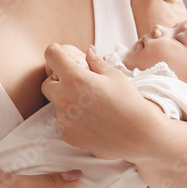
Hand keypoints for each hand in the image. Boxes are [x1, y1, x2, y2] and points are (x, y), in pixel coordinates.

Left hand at [40, 43, 164, 160]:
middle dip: (58, 82)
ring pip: (56, 106)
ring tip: (91, 106)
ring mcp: (65, 119)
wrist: (139, 135)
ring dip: (67, 102)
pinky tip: (92, 121)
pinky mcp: (68, 135)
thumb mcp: (114, 76)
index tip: (58, 53)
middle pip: (47, 85)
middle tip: (78, 84)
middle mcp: (65, 98)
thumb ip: (96, 62)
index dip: (54, 52)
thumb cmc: (129, 101)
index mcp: (75, 78)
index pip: (51, 56)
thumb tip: (88, 51)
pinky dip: (73, 120)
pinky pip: (64, 123)